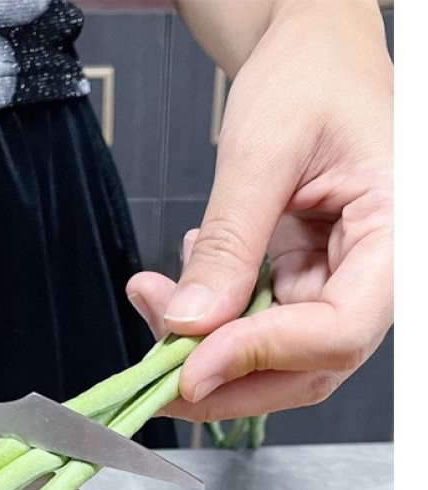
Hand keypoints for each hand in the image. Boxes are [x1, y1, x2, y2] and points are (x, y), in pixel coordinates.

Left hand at [126, 0, 392, 423]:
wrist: (308, 54)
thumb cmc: (309, 77)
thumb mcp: (264, 150)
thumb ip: (231, 241)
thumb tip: (191, 322)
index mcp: (396, 234)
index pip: (342, 330)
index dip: (262, 356)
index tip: (191, 366)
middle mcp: (374, 274)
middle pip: (306, 367)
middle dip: (222, 378)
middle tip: (152, 371)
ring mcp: (336, 284)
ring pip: (271, 360)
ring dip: (201, 351)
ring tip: (151, 294)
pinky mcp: (299, 285)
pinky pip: (249, 328)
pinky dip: (202, 324)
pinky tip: (172, 284)